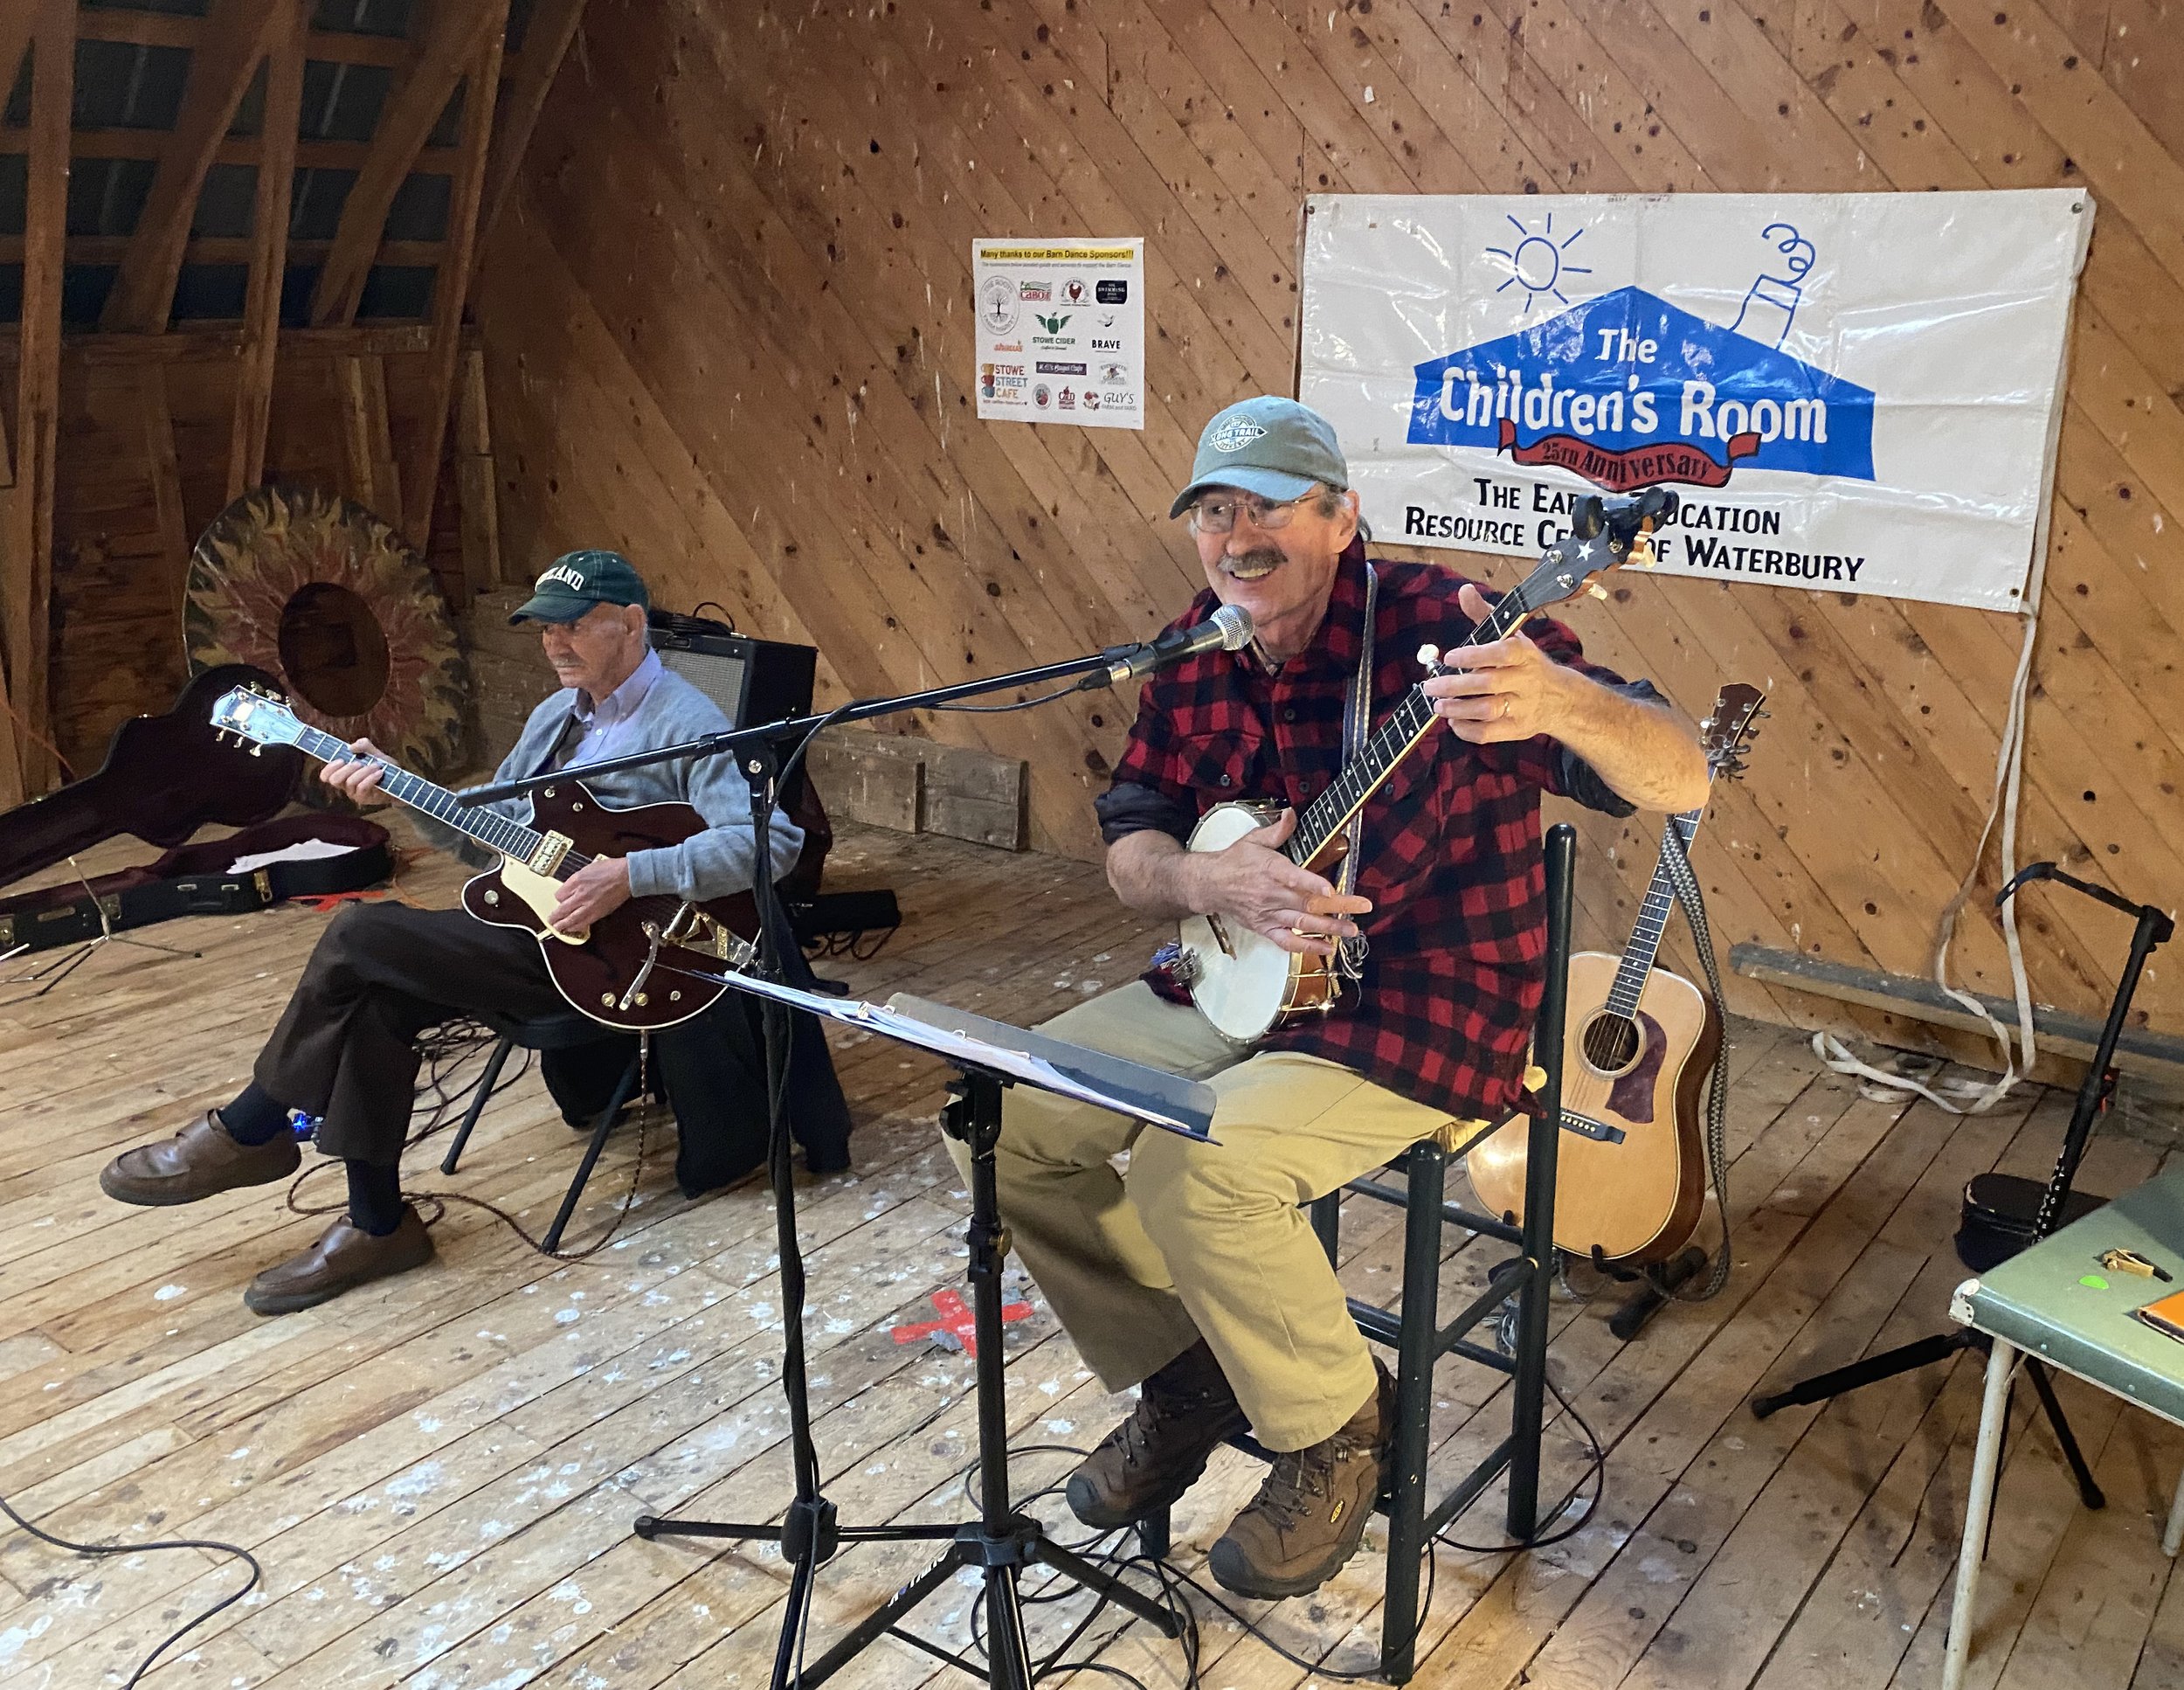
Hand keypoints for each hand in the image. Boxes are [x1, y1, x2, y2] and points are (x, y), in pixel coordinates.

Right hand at [318, 737, 391, 802]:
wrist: (401, 781)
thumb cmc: (384, 767)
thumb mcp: (375, 753)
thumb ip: (364, 746)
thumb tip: (351, 747)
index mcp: (343, 774)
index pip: (326, 776)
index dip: (329, 768)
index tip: (341, 760)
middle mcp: (346, 785)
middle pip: (334, 780)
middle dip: (346, 769)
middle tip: (358, 763)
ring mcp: (355, 794)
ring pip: (350, 782)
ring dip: (363, 771)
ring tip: (377, 766)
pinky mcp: (365, 799)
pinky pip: (362, 788)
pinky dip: (370, 778)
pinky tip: (380, 773)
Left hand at [550, 856, 631, 933]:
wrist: (626, 875)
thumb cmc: (610, 869)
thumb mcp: (587, 869)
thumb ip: (576, 880)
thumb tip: (569, 890)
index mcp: (576, 881)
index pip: (559, 895)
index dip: (558, 898)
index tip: (559, 900)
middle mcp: (581, 894)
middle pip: (562, 909)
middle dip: (555, 916)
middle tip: (550, 920)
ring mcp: (590, 905)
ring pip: (572, 919)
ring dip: (563, 925)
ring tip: (558, 928)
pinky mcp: (599, 912)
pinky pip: (585, 922)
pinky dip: (577, 927)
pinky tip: (573, 928)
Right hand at [1187, 808, 1371, 957]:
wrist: (1209, 885)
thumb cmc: (1233, 862)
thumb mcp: (1253, 840)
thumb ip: (1278, 830)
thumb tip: (1292, 813)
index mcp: (1270, 869)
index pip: (1294, 878)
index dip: (1313, 885)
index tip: (1330, 890)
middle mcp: (1271, 894)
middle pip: (1307, 903)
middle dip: (1337, 907)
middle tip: (1362, 907)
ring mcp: (1269, 913)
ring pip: (1302, 923)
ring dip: (1329, 928)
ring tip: (1351, 930)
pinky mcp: (1265, 928)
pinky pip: (1288, 942)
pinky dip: (1307, 946)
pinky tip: (1327, 948)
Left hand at [1419, 582, 1575, 743]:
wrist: (1559, 698)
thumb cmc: (1524, 663)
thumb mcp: (1510, 635)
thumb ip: (1484, 614)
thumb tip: (1464, 590)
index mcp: (1524, 654)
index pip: (1502, 653)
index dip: (1475, 655)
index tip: (1450, 657)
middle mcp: (1526, 680)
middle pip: (1489, 684)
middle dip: (1455, 686)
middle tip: (1430, 687)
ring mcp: (1523, 707)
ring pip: (1488, 711)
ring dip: (1458, 709)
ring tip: (1438, 705)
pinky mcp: (1518, 730)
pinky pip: (1490, 734)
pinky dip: (1467, 730)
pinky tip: (1454, 721)